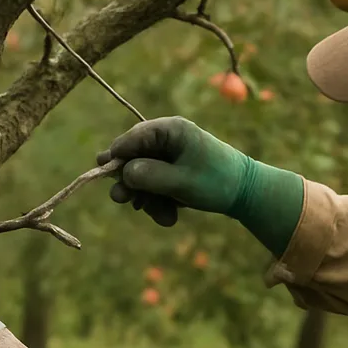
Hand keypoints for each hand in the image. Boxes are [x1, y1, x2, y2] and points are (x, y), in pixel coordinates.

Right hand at [97, 116, 251, 227]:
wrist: (246, 193)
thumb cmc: (216, 182)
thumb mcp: (181, 182)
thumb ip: (149, 176)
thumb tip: (123, 173)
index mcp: (170, 130)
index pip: (133, 138)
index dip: (116, 155)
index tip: (102, 171)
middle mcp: (168, 139)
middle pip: (134, 158)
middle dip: (131, 183)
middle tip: (121, 200)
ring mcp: (170, 156)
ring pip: (143, 176)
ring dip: (148, 199)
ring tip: (162, 216)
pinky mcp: (173, 172)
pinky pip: (156, 186)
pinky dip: (159, 202)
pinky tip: (169, 217)